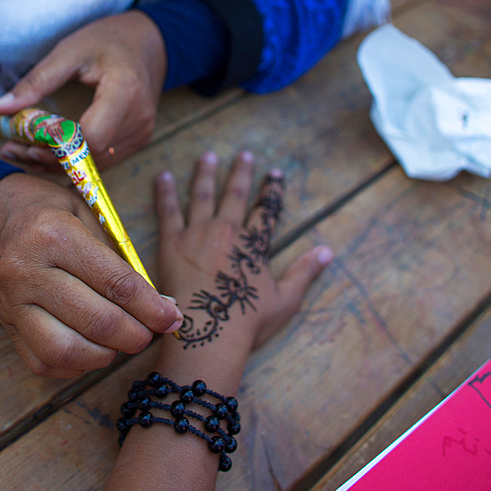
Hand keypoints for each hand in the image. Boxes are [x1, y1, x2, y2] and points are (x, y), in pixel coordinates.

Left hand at [0, 11, 166, 170]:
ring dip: (56, 163)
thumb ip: (35, 82)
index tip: (24, 139)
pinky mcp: (138, 140)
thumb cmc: (109, 40)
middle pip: (89, 156)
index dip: (56, 146)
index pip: (91, 138)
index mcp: (125, 90)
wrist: (148, 43)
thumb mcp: (69, 51)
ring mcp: (141, 133)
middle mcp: (138, 118)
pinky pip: (102, 160)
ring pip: (94, 165)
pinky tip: (47, 151)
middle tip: (11, 148)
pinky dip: (73, 159)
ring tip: (21, 150)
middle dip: (47, 158)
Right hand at [0, 173, 182, 377]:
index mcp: (55, 236)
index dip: (152, 307)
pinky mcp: (4, 325)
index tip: (173, 318)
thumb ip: (120, 259)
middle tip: (152, 332)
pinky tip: (92, 347)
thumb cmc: (43, 209)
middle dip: (136, 335)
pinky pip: (43, 361)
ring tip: (121, 341)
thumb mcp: (85, 213)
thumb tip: (161, 304)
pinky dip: (76, 364)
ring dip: (106, 354)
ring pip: (68, 351)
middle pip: (97, 322)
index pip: (116, 284)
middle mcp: (28, 272)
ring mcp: (13, 303)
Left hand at [155, 151, 331, 359]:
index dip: (271, 191)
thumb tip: (328, 251)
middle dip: (240, 172)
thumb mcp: (285, 300)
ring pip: (202, 195)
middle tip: (244, 154)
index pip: (265, 210)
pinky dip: (165, 192)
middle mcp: (226, 231)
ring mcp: (198, 234)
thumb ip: (304, 272)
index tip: (275, 174)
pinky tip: (163, 176)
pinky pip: (168, 211)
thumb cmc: (247, 323)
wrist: (208, 335)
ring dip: (205, 174)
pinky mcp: (172, 243)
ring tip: (207, 157)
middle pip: (234, 194)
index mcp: (253, 244)